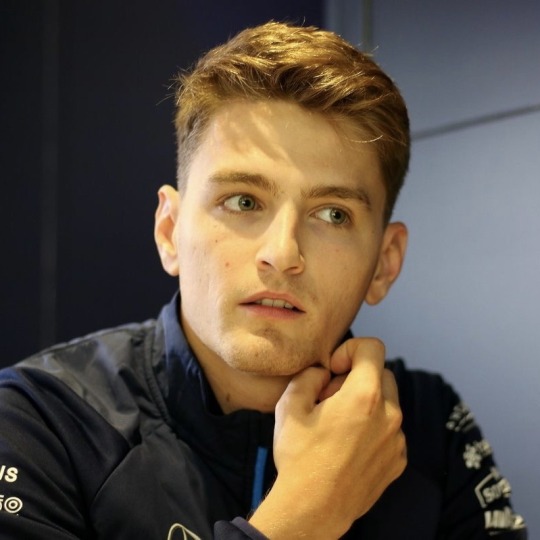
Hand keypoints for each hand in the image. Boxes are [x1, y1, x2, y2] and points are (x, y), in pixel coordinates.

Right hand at [249, 338, 406, 538]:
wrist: (314, 510)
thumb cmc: (300, 457)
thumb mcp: (290, 405)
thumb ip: (309, 376)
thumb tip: (324, 374)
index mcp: (364, 396)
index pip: (372, 347)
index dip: (349, 349)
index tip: (333, 370)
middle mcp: (390, 414)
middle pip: (381, 374)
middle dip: (356, 377)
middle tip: (331, 398)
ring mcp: (397, 440)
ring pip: (387, 403)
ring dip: (366, 403)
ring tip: (339, 425)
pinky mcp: (398, 460)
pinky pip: (390, 430)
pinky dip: (374, 428)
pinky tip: (350, 446)